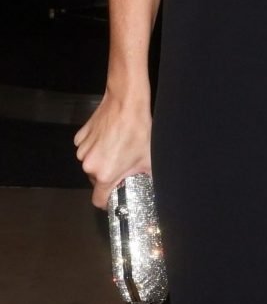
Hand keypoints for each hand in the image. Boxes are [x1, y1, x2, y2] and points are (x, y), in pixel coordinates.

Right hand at [74, 91, 151, 209]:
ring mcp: (83, 151)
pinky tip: (108, 137)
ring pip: (91, 163)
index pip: (99, 200)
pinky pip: (87, 149)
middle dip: (108, 175)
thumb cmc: (136, 128)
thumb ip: (144, 176)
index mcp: (105, 174)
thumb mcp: (146, 157)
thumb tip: (149, 185)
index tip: (115, 196)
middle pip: (96, 180)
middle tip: (122, 163)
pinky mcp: (80, 138)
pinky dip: (95, 147)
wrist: (126, 103)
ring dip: (101, 159)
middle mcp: (89, 165)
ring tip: (117, 146)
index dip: (108, 201)